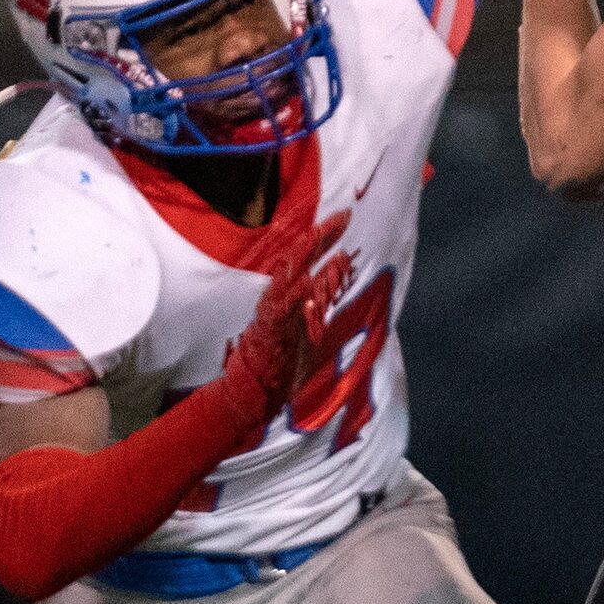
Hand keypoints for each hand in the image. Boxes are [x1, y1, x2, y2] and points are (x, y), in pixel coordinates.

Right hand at [223, 216, 351, 410]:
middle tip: (341, 217)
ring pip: (287, 276)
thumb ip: (325, 287)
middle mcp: (280, 294)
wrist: (256, 389)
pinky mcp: (268, 330)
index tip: (346, 215)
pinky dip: (293, 294)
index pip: (310, 254)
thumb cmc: (285, 353)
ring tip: (319, 235)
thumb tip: (342, 257)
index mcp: (291, 289)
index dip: (327, 234)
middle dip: (320, 236)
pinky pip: (280, 309)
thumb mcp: (313, 314)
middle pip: (300, 257)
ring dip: (303, 255)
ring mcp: (273, 310)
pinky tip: (306, 280)